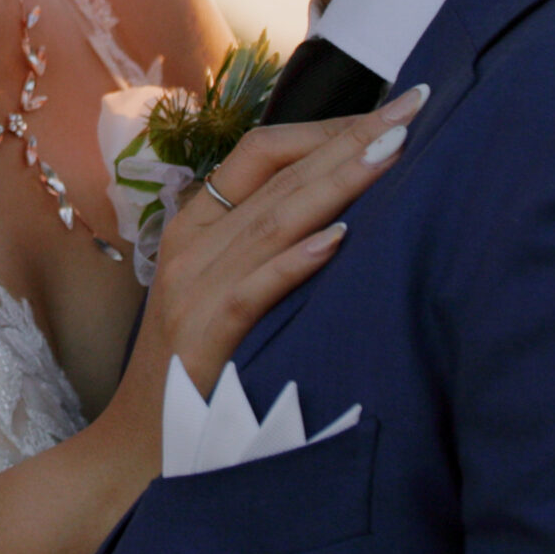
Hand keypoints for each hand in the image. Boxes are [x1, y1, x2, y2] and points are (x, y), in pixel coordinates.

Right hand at [122, 85, 424, 406]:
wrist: (142, 443)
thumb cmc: (197, 364)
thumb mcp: (222, 287)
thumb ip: (264, 243)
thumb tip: (343, 204)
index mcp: (197, 225)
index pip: (261, 151)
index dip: (326, 127)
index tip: (391, 111)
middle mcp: (191, 245)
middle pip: (277, 174)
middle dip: (349, 138)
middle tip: (412, 110)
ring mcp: (192, 289)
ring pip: (272, 220)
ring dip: (337, 182)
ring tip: (392, 151)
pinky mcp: (201, 338)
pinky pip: (251, 290)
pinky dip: (295, 262)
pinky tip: (339, 239)